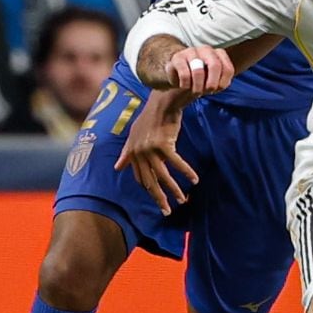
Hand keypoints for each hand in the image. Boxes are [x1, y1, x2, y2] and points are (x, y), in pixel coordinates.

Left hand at [114, 90, 197, 215]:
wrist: (162, 101)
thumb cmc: (151, 117)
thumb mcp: (135, 135)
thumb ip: (126, 152)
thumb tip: (117, 168)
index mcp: (133, 153)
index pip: (141, 177)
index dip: (150, 189)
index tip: (159, 199)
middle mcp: (139, 153)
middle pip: (150, 181)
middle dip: (159, 198)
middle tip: (168, 211)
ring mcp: (150, 149)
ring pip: (163, 175)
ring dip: (174, 189)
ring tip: (183, 199)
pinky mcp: (163, 144)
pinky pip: (177, 162)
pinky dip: (186, 172)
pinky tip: (195, 179)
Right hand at [165, 45, 234, 94]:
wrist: (179, 78)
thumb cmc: (202, 80)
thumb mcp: (215, 81)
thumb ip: (222, 82)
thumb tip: (219, 85)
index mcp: (219, 54)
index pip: (228, 69)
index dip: (222, 84)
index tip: (216, 89)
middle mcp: (206, 50)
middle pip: (215, 66)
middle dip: (211, 84)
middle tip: (207, 92)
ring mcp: (191, 51)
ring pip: (198, 71)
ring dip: (198, 87)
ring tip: (195, 91)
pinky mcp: (177, 58)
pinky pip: (184, 74)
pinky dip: (185, 85)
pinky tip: (184, 86)